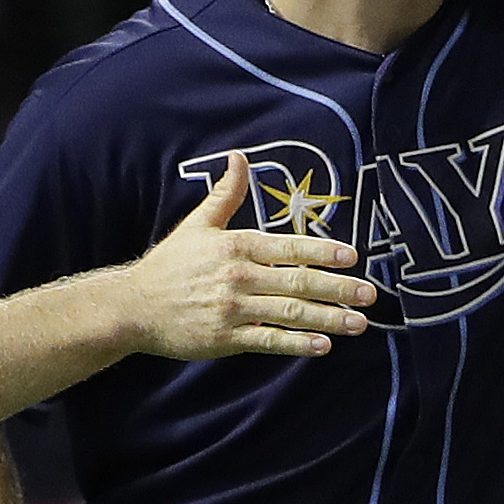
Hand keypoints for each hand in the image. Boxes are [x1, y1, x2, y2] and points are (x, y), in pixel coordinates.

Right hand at [121, 152, 378, 359]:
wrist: (133, 307)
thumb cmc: (170, 265)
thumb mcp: (197, 225)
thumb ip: (226, 194)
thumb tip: (240, 157)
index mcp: (236, 246)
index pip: (288, 247)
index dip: (321, 252)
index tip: (352, 256)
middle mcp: (238, 277)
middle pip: (297, 282)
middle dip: (338, 289)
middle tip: (370, 295)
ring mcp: (232, 309)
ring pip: (289, 314)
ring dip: (328, 319)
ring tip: (359, 323)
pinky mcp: (226, 338)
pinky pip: (269, 341)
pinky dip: (296, 344)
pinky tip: (323, 346)